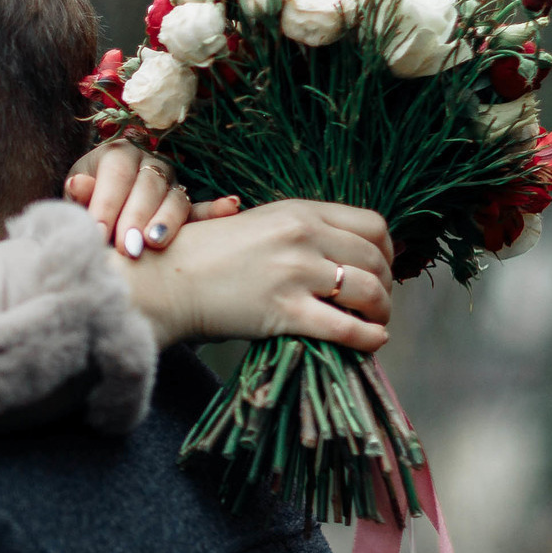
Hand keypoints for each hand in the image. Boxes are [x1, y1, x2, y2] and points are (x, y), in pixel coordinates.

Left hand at [64, 139, 238, 257]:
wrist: (101, 214)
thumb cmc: (85, 205)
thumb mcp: (77, 198)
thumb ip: (79, 196)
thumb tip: (78, 185)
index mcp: (117, 155)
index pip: (116, 171)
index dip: (107, 202)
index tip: (97, 232)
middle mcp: (147, 164)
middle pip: (148, 185)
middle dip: (136, 216)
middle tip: (127, 247)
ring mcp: (170, 183)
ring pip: (174, 197)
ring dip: (167, 220)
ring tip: (156, 243)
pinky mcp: (186, 205)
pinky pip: (202, 209)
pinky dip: (216, 210)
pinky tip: (231, 207)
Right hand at [113, 199, 395, 352]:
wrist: (165, 280)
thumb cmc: (206, 254)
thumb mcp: (260, 223)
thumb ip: (300, 229)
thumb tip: (340, 249)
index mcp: (299, 211)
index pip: (373, 225)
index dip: (386, 252)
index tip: (381, 269)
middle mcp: (303, 236)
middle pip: (376, 260)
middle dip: (386, 286)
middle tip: (377, 303)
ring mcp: (295, 273)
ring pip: (369, 293)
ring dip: (381, 312)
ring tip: (374, 323)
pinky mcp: (285, 311)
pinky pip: (346, 328)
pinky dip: (369, 338)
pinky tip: (372, 342)